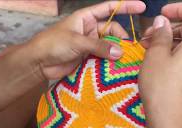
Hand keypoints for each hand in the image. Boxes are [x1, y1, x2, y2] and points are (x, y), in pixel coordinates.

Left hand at [23, 1, 144, 79]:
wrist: (39, 62)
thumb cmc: (53, 43)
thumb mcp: (77, 41)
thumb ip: (98, 46)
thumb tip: (120, 52)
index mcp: (86, 18)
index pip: (110, 8)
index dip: (126, 6)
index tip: (142, 7)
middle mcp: (90, 29)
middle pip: (112, 30)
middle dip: (121, 38)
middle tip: (129, 49)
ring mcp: (90, 44)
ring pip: (109, 46)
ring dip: (116, 52)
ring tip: (124, 60)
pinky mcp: (88, 58)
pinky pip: (103, 58)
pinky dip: (110, 62)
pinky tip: (117, 67)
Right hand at [139, 3, 181, 127]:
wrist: (170, 121)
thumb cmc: (162, 86)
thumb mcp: (155, 55)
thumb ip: (160, 33)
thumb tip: (163, 21)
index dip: (179, 8)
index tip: (161, 14)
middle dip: (169, 27)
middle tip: (146, 35)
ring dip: (168, 41)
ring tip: (147, 48)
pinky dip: (172, 53)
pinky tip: (155, 60)